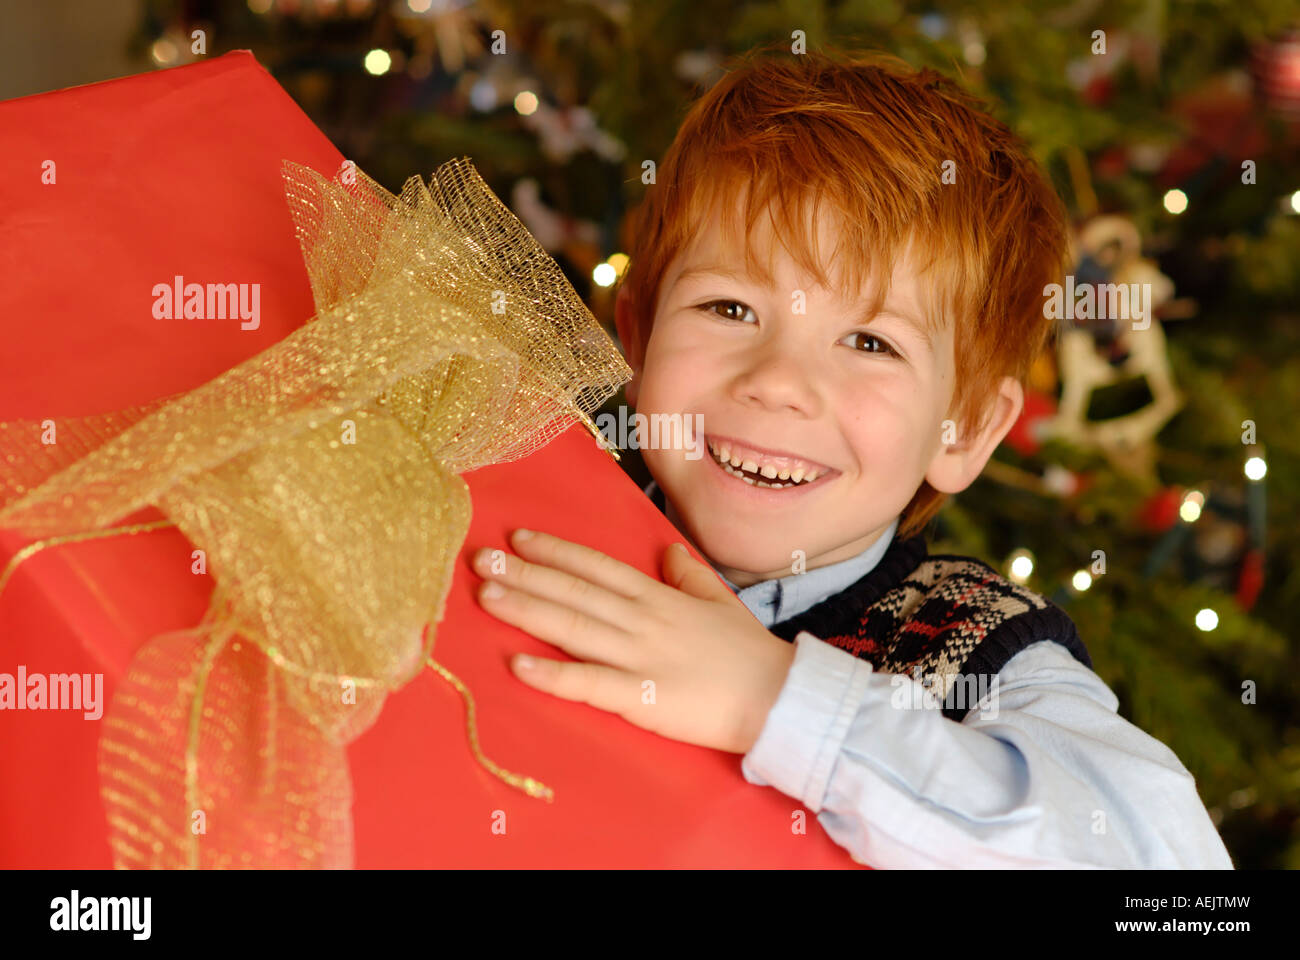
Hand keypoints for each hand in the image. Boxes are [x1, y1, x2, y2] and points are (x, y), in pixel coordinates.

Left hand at [471, 529, 796, 753]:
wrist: (779, 698)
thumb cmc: (749, 653)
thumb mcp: (719, 600)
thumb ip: (688, 575)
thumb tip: (667, 551)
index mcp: (659, 597)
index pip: (597, 566)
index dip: (556, 551)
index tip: (518, 537)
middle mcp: (642, 620)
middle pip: (574, 591)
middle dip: (525, 573)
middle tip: (479, 559)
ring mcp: (639, 657)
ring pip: (573, 627)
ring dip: (527, 609)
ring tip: (486, 595)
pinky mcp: (641, 697)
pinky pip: (589, 683)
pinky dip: (553, 674)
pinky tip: (518, 664)